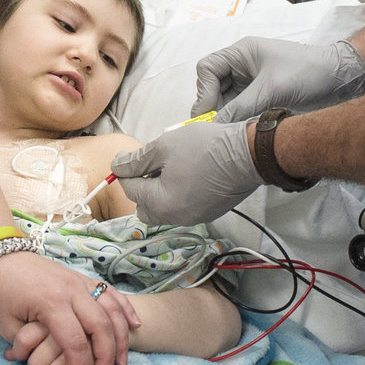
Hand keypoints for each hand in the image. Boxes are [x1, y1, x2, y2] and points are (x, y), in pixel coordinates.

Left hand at [0, 251, 137, 364]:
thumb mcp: (6, 325)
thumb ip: (28, 348)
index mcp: (50, 303)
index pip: (75, 343)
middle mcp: (71, 291)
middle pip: (101, 328)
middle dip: (105, 359)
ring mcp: (79, 282)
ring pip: (111, 310)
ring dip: (120, 338)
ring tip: (120, 362)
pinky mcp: (82, 278)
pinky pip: (111, 293)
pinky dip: (125, 309)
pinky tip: (134, 326)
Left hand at [111, 118, 262, 226]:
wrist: (247, 155)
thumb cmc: (204, 148)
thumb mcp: (164, 147)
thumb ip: (137, 161)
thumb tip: (117, 167)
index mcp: (160, 203)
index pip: (130, 190)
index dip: (124, 171)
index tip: (125, 156)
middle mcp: (175, 217)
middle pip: (144, 208)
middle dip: (140, 189)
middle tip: (148, 166)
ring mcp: (194, 218)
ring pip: (164, 210)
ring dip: (159, 192)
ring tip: (169, 168)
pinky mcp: (209, 213)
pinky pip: (182, 208)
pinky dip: (177, 195)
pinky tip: (187, 175)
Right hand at [193, 36, 364, 122]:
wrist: (339, 78)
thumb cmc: (307, 72)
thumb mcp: (271, 89)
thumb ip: (240, 107)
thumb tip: (214, 126)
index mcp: (242, 53)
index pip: (208, 69)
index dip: (204, 92)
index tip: (207, 115)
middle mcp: (242, 65)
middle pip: (213, 86)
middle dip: (212, 106)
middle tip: (213, 129)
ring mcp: (251, 81)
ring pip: (225, 100)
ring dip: (224, 115)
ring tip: (226, 132)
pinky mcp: (261, 95)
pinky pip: (240, 108)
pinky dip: (237, 119)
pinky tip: (239, 131)